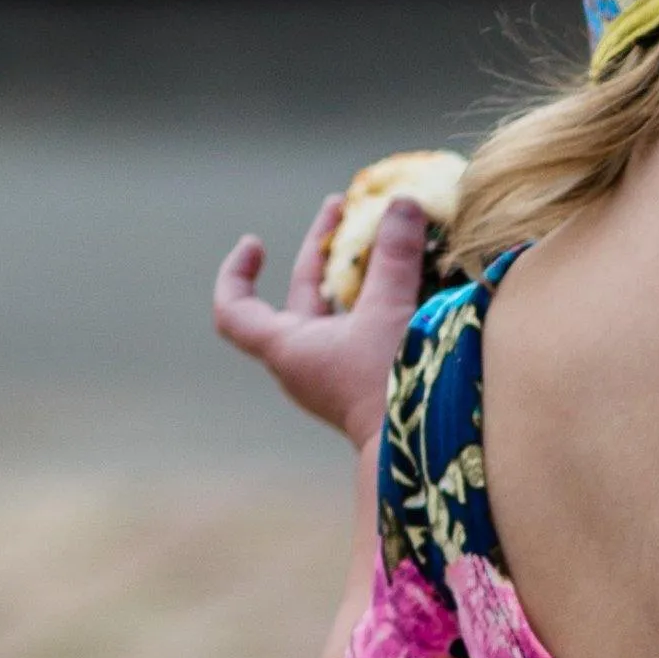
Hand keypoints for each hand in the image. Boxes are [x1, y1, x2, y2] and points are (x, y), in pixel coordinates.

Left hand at [212, 193, 426, 444]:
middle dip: (323, 251)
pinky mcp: (370, 383)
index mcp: (288, 347)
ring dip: (359, 274)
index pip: (235, 311)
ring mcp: (338, 375)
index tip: (254, 243)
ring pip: (339, 312)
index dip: (236, 274)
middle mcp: (306, 362)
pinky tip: (413, 282)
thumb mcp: (389, 309)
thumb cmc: (391, 385)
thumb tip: (402, 203)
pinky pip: (366, 331)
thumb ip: (395, 256)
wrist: (423, 454)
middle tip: (345, 211)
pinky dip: (381, 303)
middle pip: (301, 296)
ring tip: (388, 239)